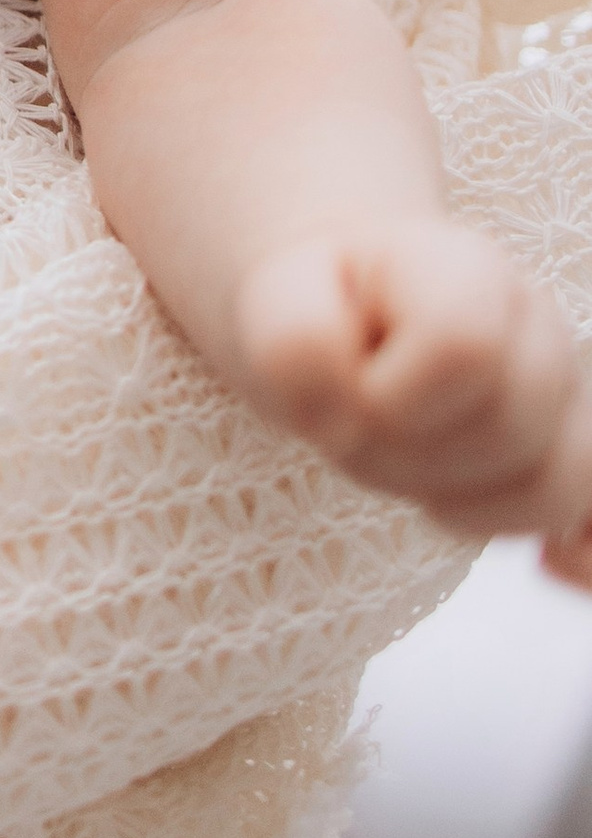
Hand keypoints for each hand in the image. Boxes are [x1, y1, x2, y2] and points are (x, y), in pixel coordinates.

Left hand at [230, 219, 591, 578]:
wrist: (348, 308)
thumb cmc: (318, 308)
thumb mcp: (276, 305)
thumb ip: (297, 347)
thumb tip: (344, 422)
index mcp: (467, 273)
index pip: (464, 348)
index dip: (389, 394)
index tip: (344, 385)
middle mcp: (537, 327)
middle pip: (507, 428)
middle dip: (407, 452)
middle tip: (357, 428)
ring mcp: (567, 393)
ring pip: (554, 486)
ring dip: (457, 501)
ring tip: (406, 462)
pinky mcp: (569, 454)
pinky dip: (582, 556)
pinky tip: (550, 564)